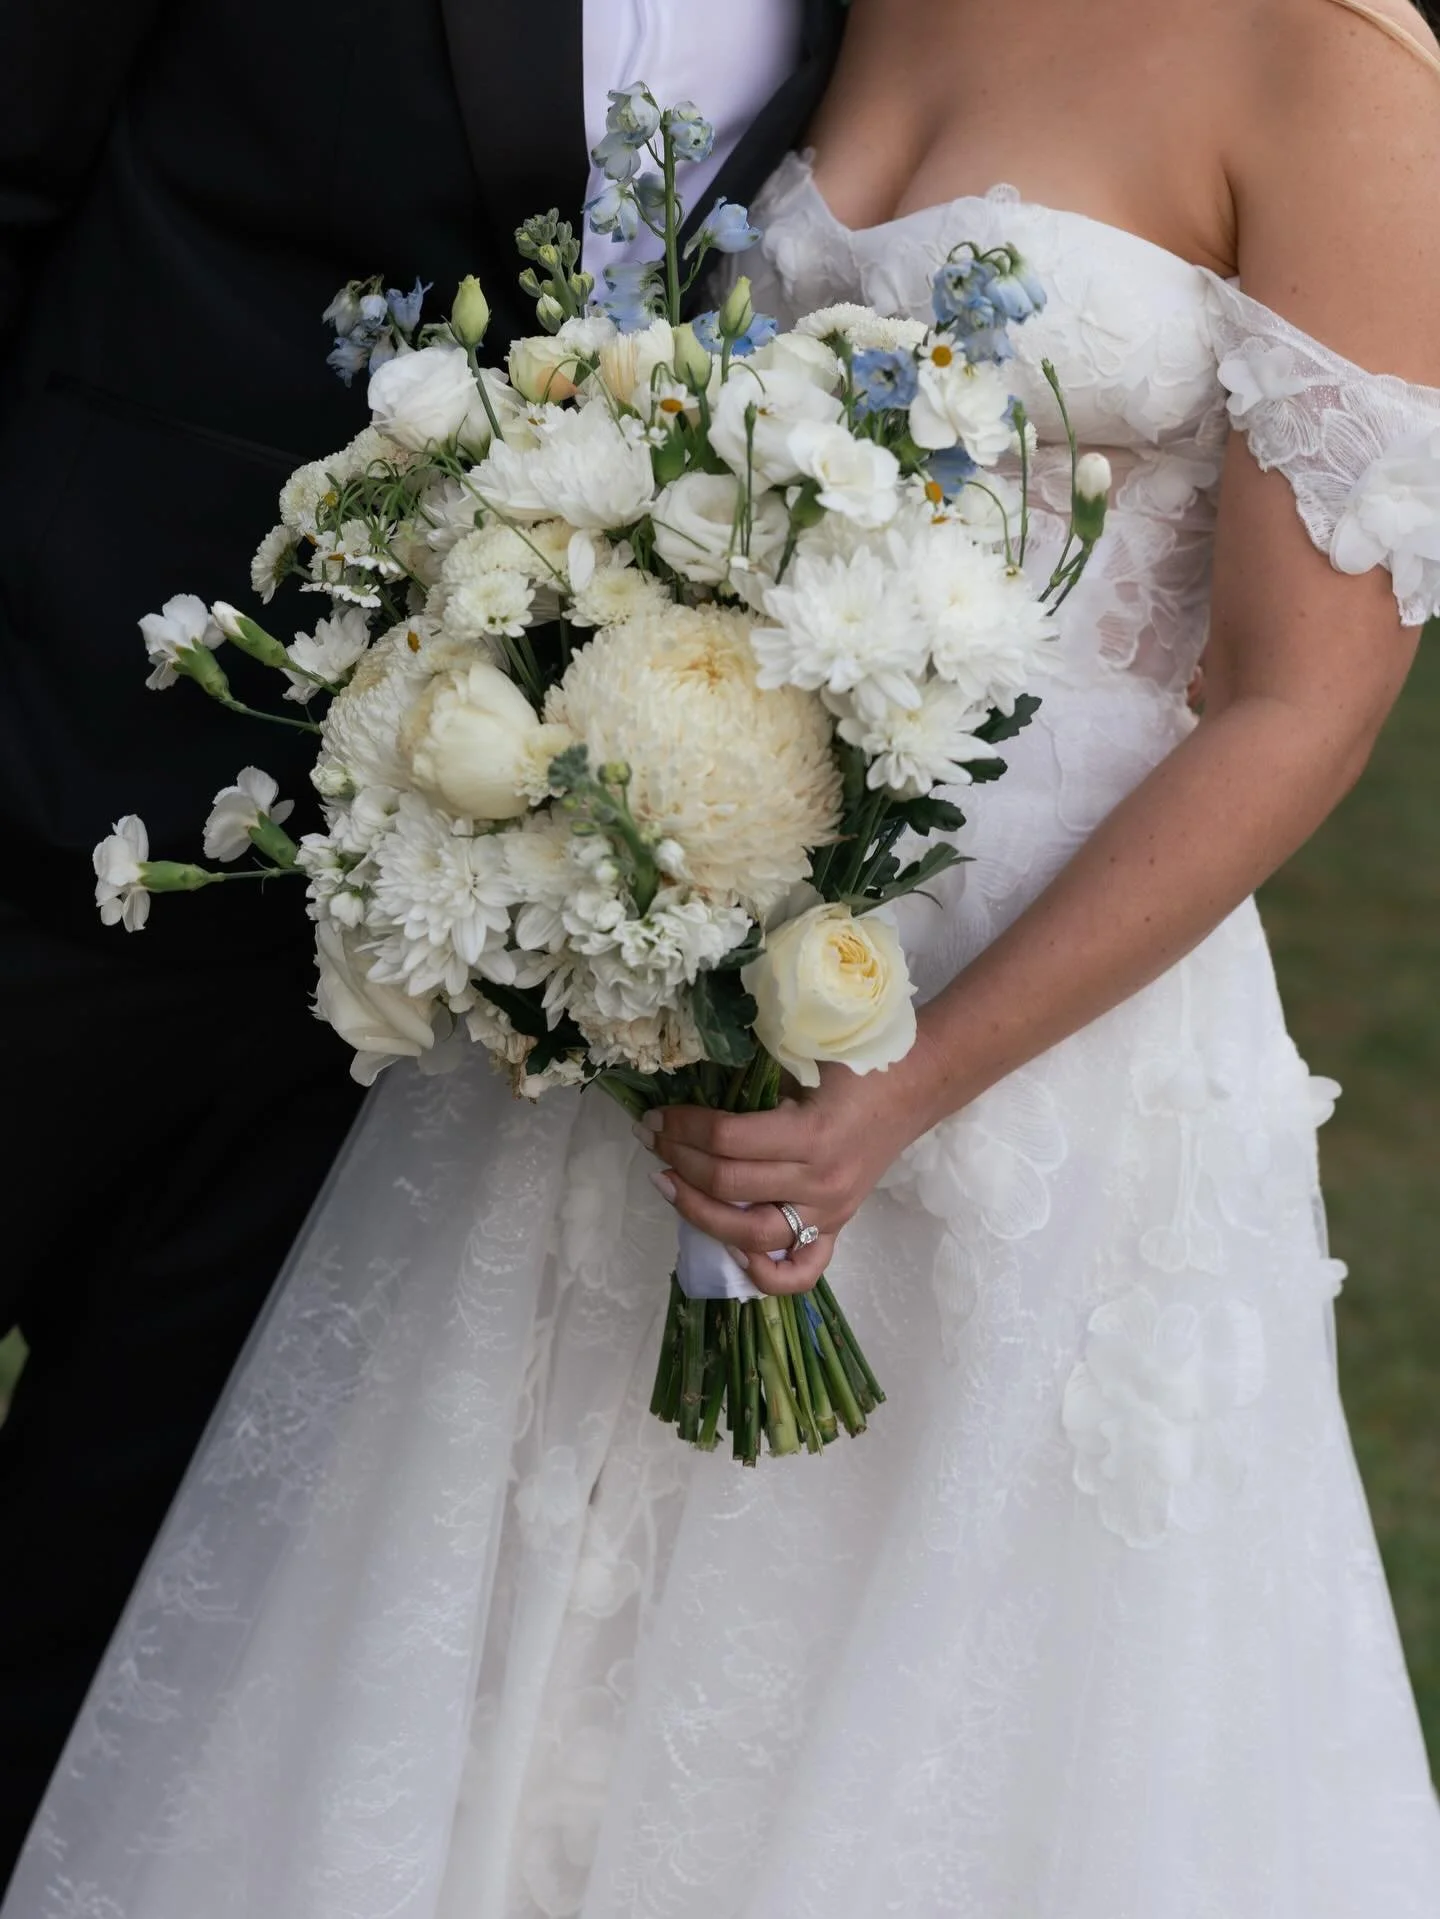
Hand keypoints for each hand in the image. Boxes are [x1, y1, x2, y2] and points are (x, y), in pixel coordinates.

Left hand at [636, 1027, 946, 1294]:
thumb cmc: (857, 1065)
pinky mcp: (836, 1227)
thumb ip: (755, 1082)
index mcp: (812, 1133)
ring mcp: (829, 1212)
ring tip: (668, 1184)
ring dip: (698, 1213)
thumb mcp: (804, 1058)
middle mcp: (819, 1182)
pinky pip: (802, 1271)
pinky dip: (764, 1274)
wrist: (914, 1088)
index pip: (728, 1140)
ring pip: (750, 1234)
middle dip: (678, 1160)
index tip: (655, 1116)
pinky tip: (732, 1253)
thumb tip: (692, 1093)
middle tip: (650, 1140)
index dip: (682, 1127)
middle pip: (729, 1185)